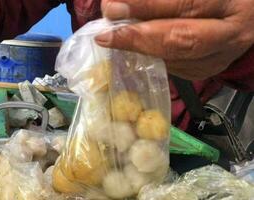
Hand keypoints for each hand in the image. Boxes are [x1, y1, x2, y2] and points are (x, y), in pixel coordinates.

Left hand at [95, 0, 253, 79]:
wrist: (243, 17)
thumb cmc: (212, 0)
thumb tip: (121, 2)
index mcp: (231, 3)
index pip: (186, 4)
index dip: (147, 7)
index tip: (113, 7)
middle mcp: (230, 34)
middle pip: (181, 41)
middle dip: (138, 38)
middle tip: (106, 34)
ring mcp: (219, 58)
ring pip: (174, 59)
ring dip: (138, 48)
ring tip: (112, 38)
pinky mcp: (204, 71)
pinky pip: (172, 67)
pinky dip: (148, 57)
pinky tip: (132, 48)